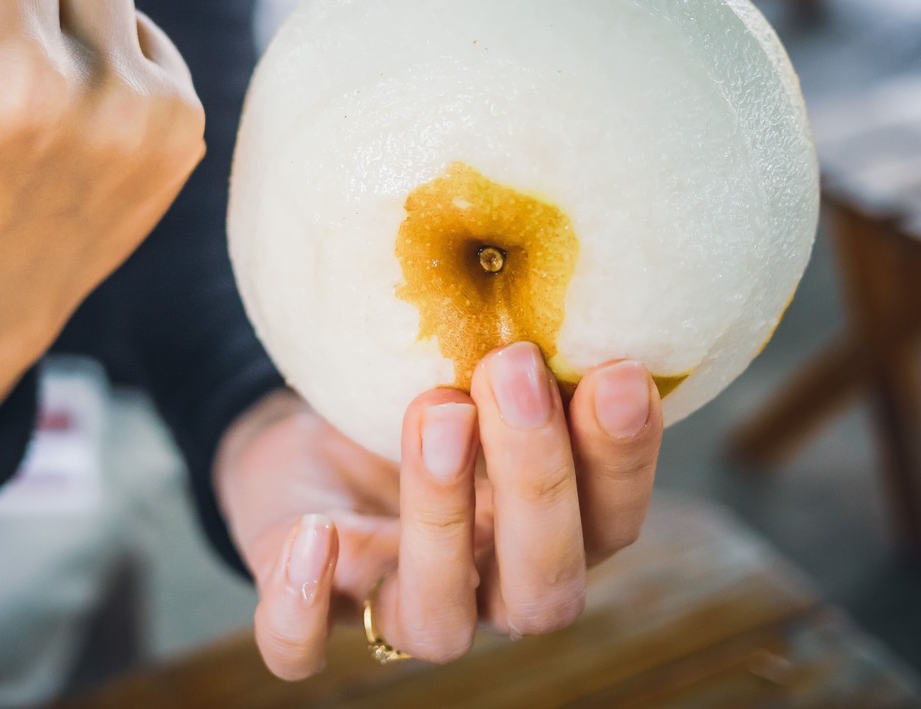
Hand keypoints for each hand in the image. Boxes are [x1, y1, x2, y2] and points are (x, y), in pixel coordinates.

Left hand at [214, 341, 662, 679]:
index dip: (623, 460)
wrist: (307, 429)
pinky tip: (314, 533)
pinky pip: (301, 646)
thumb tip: (558, 279)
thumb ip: (516, 358)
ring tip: (435, 411)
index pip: (612, 523)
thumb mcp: (464, 366)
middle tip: (513, 369)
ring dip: (440, 517)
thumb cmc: (407, 391)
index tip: (618, 371)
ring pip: (438, 623)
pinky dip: (303, 605)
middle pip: (543, 585)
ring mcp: (398, 609)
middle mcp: (486, 590)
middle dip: (536, 478)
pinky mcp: (309, 611)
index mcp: (547, 534)